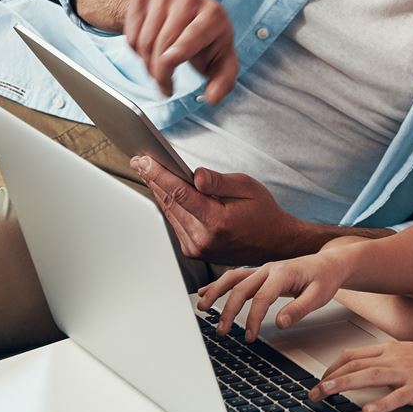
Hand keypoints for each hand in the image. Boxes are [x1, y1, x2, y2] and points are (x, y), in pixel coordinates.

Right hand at [123, 0, 237, 101]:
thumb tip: (213, 98)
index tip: (168, 72)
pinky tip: (150, 50)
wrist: (187, 7)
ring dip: (147, 65)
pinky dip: (136, 51)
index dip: (176, 55)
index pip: (192, 35)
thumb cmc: (207, 37)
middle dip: (161, 73)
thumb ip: (223, 81)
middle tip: (165, 86)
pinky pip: (131, 34)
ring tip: (159, 70)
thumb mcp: (222, 58)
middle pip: (163, 43)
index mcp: (213, 14)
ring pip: (144, 41)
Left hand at [130, 158, 308, 263]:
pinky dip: (169, 205)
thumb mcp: (247, 187)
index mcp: (217, 222)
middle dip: (153, 179)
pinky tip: (164, 190)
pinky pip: (175, 222)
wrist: (274, 244)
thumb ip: (218, 181)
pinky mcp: (193, 250)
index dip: (159, 175)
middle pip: (169, 203)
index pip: (180, 194)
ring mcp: (196, 248)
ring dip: (158, 191)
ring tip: (148, 170)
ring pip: (169, 213)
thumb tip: (195, 175)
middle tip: (139, 160)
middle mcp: (203, 239)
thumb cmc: (263, 213)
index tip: (144, 161)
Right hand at [195, 249, 349, 338]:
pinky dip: (219, 284)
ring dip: (216, 291)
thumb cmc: (324, 279)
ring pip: (233, 278)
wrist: (328, 263)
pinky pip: (235, 277)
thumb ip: (299, 309)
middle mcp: (269, 268)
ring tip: (201, 307)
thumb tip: (280, 323)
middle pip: (242, 288)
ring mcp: (262, 270)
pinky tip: (204, 292)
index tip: (249, 336)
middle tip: (221, 331)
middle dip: (229, 310)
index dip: (253, 318)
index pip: (262, 297)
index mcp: (283, 273)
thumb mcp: (319, 296)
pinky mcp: (260, 274)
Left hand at [313, 341, 412, 411]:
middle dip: (329, 379)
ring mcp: (406, 372)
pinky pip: (396, 396)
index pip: (352, 355)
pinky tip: (367, 410)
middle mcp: (394, 358)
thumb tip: (362, 372)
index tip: (320, 381)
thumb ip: (385, 362)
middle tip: (313, 393)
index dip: (331, 368)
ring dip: (343, 385)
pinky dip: (380, 403)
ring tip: (326, 394)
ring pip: (368, 376)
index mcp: (389, 350)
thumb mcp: (407, 355)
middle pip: (354, 365)